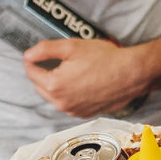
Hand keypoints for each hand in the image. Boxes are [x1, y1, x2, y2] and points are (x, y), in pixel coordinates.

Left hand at [22, 38, 148, 116]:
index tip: (34, 55)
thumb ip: (45, 50)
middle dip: (43, 73)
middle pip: (41, 86)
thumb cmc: (106, 60)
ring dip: (57, 85)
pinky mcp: (85, 113)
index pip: (31, 73)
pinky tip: (83, 82)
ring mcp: (73, 110)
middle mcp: (61, 102)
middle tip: (55, 61)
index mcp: (54, 85)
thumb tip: (29, 54)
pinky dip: (71, 94)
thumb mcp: (72, 46)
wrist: (132, 74)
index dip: (31, 60)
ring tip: (73, 70)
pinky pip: (70, 103)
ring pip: (55, 96)